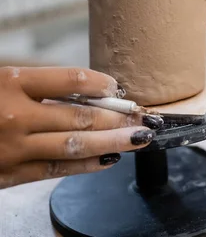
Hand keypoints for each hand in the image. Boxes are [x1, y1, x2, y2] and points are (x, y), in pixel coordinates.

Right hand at [0, 66, 160, 188]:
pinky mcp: (11, 174)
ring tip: (138, 138)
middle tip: (143, 117)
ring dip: (112, 141)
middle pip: (78, 114)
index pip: (68, 79)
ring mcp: (14, 148)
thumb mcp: (3, 80)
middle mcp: (15, 115)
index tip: (117, 86)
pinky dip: (87, 165)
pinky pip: (56, 170)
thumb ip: (40, 85)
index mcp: (12, 83)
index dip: (100, 82)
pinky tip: (108, 159)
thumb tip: (89, 90)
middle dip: (117, 117)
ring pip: (73, 144)